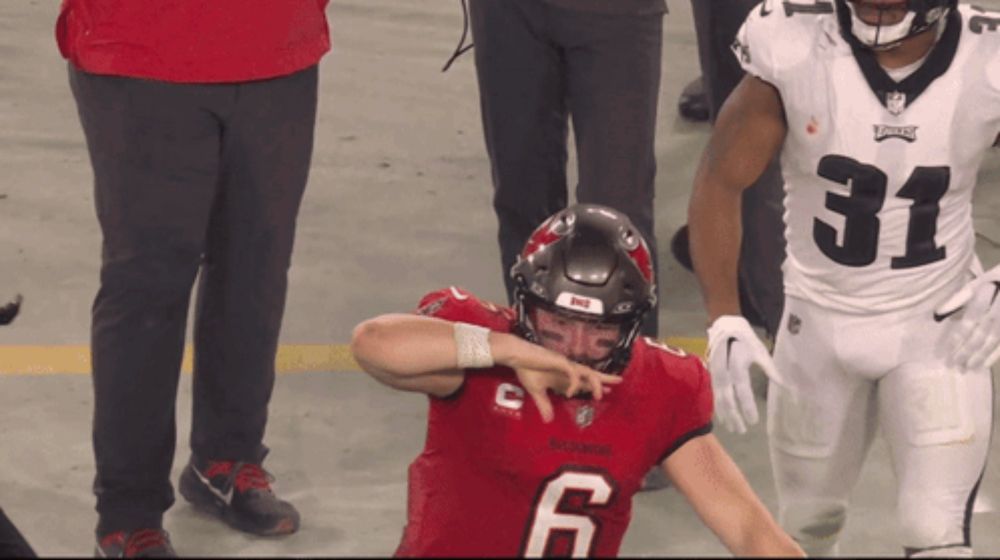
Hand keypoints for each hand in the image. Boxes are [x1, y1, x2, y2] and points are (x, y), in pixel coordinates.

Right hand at [496, 335, 622, 422]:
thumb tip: (548, 420)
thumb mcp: (536, 391)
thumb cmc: (525, 368)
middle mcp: (567, 370)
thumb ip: (543, 404)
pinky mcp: (560, 362)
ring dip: (596, 383)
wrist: (517, 356)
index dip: (593, 387)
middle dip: (604, 379)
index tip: (605, 393)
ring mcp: (565, 365)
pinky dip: (575, 384)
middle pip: (590, 374)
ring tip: (601, 395)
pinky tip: (572, 393)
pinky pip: (573, 373)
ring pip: (587, 373)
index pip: (583, 381)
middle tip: (619, 381)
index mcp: (563, 375)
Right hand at [706, 315, 783, 433]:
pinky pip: (715, 395)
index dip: (747, 407)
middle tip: (742, 431)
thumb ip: (770, 369)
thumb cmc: (745, 338)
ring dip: (726, 415)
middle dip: (734, 416)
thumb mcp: (759, 351)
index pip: (742, 392)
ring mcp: (716, 375)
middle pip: (727, 400)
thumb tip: (783, 385)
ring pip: (719, 399)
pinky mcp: (712, 376)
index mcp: (737, 366)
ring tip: (733, 429)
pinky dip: (719, 408)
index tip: (754, 421)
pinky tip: (723, 418)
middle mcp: (724, 373)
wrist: (724, 327)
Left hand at [934, 265, 999, 370]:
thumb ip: (959, 298)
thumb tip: (939, 314)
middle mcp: (999, 310)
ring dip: (980, 356)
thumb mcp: (977, 282)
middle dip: (967, 351)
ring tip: (968, 368)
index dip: (957, 338)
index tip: (946, 352)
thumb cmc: (995, 278)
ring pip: (994, 340)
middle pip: (982, 334)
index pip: (969, 321)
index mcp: (987, 296)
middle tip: (954, 364)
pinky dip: (995, 355)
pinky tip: (985, 365)